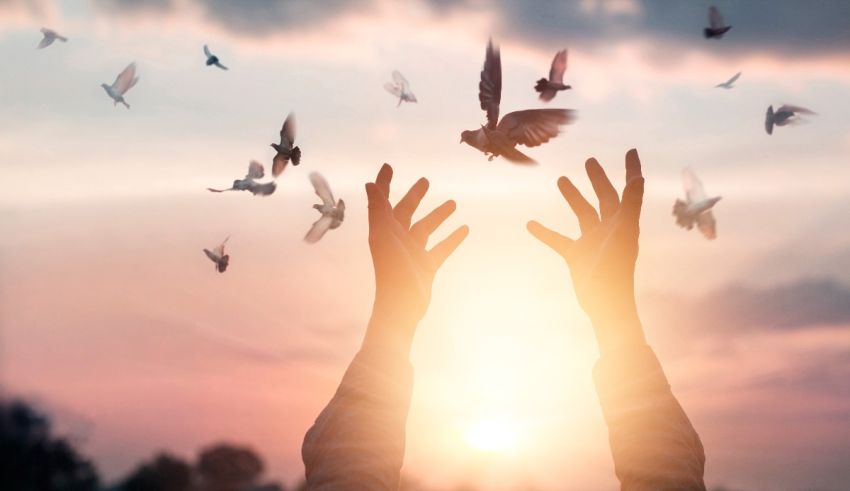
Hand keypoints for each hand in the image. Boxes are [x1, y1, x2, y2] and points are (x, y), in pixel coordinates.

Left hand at [363, 163, 468, 353]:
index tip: (388, 166)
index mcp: (384, 230)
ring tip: (453, 203)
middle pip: (406, 211)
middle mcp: (397, 239)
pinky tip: (465, 228)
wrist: (401, 306)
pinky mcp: (426, 266)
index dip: (383, 184)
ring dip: (438, 215)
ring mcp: (413, 253)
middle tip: (425, 181)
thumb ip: (378, 210)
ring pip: (427, 228)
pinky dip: (452, 238)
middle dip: (415, 196)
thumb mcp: (384, 236)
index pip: (382, 201)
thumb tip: (370, 184)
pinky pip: (441, 248)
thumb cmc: (391, 271)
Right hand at [527, 149, 645, 353]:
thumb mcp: (623, 234)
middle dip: (598, 179)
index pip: (629, 190)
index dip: (631, 171)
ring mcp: (593, 242)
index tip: (631, 151)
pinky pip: (559, 240)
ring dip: (573, 197)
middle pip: (605, 198)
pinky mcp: (577, 256)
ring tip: (560, 179)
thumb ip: (630, 206)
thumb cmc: (617, 272)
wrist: (605, 305)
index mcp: (625, 222)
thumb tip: (639, 178)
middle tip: (590, 161)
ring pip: (582, 213)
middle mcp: (610, 229)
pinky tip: (530, 224)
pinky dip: (545, 232)